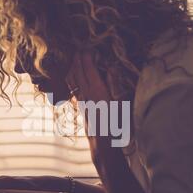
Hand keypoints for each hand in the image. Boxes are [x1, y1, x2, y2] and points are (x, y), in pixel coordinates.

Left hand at [65, 51, 115, 169]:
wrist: (103, 145)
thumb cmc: (116, 125)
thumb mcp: (121, 103)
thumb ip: (115, 84)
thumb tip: (112, 67)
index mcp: (97, 91)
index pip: (89, 69)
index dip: (87, 57)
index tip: (88, 48)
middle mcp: (86, 94)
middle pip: (79, 72)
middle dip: (78, 59)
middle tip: (79, 48)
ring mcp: (82, 100)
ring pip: (73, 79)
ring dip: (73, 67)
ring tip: (73, 57)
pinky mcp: (81, 107)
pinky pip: (73, 88)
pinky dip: (72, 78)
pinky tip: (71, 76)